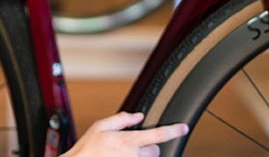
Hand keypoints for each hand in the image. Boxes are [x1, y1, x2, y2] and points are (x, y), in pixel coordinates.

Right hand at [62, 112, 187, 156]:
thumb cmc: (85, 151)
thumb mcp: (100, 127)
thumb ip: (121, 120)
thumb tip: (137, 116)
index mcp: (127, 141)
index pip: (158, 134)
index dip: (173, 130)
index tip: (184, 127)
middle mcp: (132, 156)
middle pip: (155, 151)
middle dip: (150, 148)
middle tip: (136, 148)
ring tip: (125, 156)